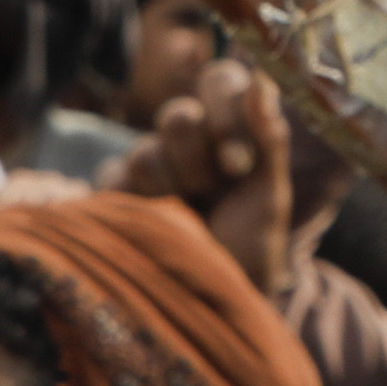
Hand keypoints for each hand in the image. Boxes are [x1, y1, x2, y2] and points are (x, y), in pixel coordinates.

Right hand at [111, 56, 310, 302]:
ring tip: (187, 219)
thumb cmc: (250, 248)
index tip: (237, 165)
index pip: (220, 82)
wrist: (213, 303)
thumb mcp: (271, 197)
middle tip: (212, 195)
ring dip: (171, 191)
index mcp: (231, 129)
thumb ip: (269, 139)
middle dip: (199, 161)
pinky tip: (154, 224)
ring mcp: (150, 162)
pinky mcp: (115, 192)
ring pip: (146, 152)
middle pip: (178, 114)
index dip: (225, 115)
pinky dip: (137, 204)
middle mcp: (190, 140)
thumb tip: (263, 83)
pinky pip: (115, 178)